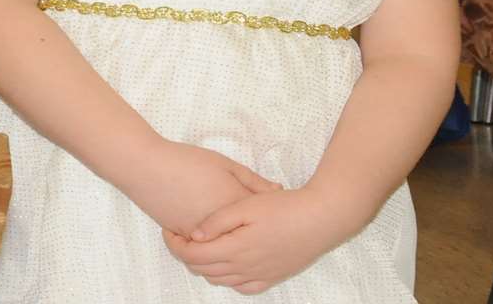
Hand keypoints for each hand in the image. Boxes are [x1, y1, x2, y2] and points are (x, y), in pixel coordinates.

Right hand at [123, 140, 279, 237]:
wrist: (146, 167)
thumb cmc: (186, 160)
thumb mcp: (224, 163)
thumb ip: (253, 179)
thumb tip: (278, 190)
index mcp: (236, 204)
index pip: (264, 218)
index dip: (271, 215)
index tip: (272, 211)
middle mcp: (223, 226)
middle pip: (247, 238)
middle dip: (255, 234)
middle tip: (258, 226)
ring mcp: (203, 235)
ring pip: (226, 249)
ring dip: (234, 244)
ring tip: (236, 232)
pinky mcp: (185, 238)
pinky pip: (205, 249)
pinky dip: (212, 245)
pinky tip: (214, 233)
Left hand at [163, 188, 348, 293]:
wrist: (323, 218)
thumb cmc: (284, 207)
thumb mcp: (245, 206)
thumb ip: (216, 222)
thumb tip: (194, 235)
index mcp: (236, 249)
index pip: (193, 256)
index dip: (174, 244)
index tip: (169, 229)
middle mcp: (246, 268)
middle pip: (203, 270)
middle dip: (185, 254)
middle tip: (180, 236)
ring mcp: (261, 275)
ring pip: (221, 280)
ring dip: (204, 266)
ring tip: (201, 245)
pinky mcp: (274, 276)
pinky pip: (244, 287)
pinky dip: (229, 278)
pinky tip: (228, 262)